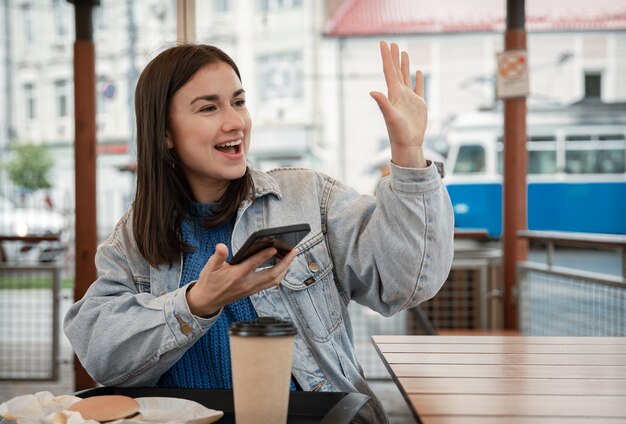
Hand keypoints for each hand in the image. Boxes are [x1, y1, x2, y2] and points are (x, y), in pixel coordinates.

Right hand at [186, 243, 297, 316]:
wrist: (207, 301)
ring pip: (274, 280)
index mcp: (236, 276)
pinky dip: (279, 274)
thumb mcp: (210, 267)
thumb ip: (218, 256)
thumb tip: (221, 246)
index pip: (254, 264)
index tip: (274, 247)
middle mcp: (247, 284)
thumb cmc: (210, 282)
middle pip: (271, 274)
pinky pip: (271, 283)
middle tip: (294, 251)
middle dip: (285, 263)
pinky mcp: (253, 291)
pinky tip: (282, 266)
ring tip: (291, 257)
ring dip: (285, 269)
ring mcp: (252, 289)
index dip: (264, 255)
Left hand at [370, 41, 427, 168]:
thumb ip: (382, 103)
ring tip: (403, 52)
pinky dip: (418, 79)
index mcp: (393, 94)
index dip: (386, 57)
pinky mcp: (419, 105)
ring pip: (406, 77)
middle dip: (394, 57)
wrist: (408, 145)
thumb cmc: (398, 133)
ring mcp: (409, 99)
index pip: (389, 71)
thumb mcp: (390, 117)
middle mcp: (400, 94)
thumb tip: (372, 91)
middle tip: (392, 43)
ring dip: (404, 65)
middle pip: (396, 71)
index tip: (383, 43)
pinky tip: (418, 72)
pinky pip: (418, 88)